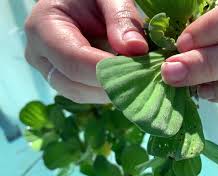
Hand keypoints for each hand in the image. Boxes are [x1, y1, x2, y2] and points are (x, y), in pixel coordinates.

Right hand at [25, 0, 147, 103]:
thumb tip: (136, 49)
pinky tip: (129, 81)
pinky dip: (109, 91)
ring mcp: (50, 70)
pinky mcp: (64, 79)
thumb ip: (122, 18)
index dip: (108, 70)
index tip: (140, 71)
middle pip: (75, 85)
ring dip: (112, 91)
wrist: (79, 2)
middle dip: (112, 85)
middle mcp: (40, 55)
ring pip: (82, 94)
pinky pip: (86, 93)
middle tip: (145, 79)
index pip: (74, 61)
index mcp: (43, 27)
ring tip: (139, 80)